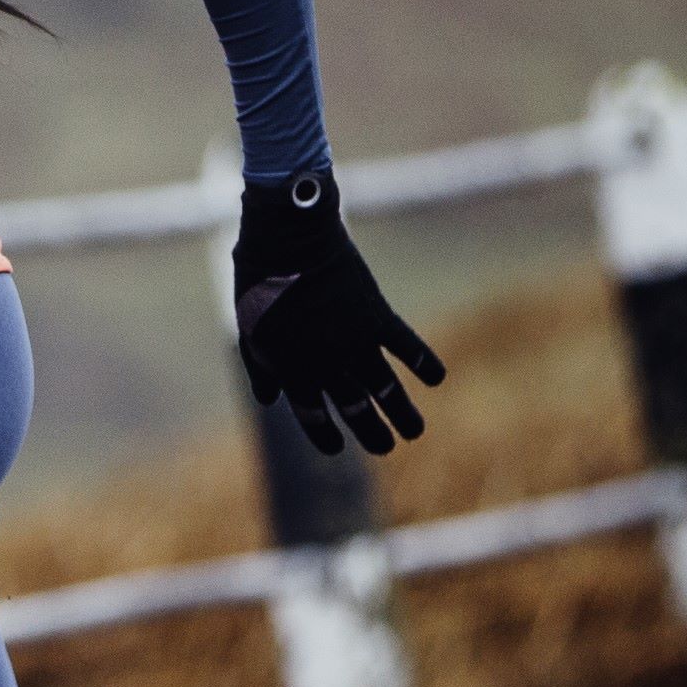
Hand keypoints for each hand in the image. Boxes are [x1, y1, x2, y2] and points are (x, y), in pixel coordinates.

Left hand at [232, 171, 446, 456]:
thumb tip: (269, 399)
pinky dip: (424, 361)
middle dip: (370, 432)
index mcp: (292, 369)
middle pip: (354, 408)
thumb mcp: (249, 330)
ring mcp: (355, 341)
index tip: (335, 448)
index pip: (312, 413)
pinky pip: (407, 345)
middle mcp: (327, 363)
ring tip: (415, 433)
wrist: (288, 238)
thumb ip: (261, 368)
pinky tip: (437, 378)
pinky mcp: (377, 316)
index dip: (324, 433)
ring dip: (402, 412)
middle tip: (385, 447)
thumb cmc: (260, 283)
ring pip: (385, 388)